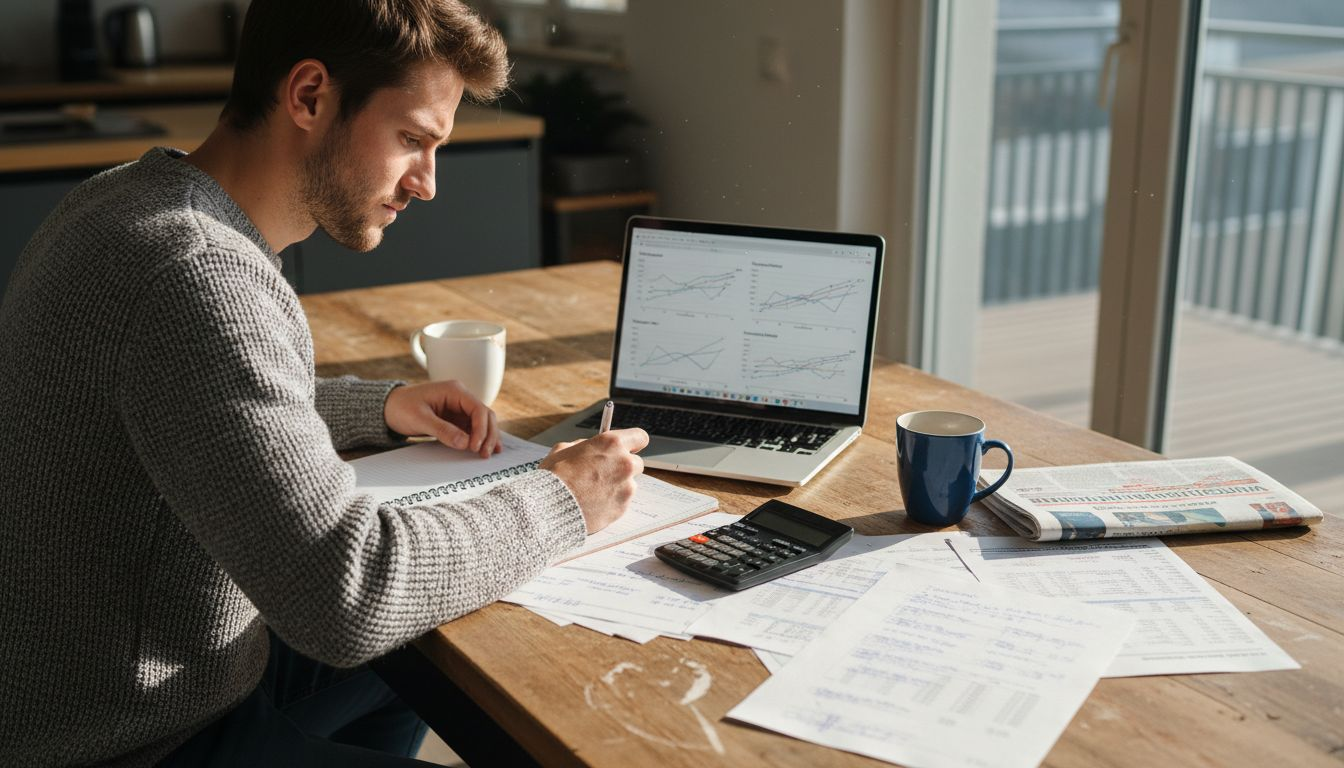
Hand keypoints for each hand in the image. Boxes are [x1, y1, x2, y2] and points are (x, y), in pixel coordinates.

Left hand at [383, 381, 500, 457]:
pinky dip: (479, 439)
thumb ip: (443, 430)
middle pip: (485, 415)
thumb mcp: (420, 419)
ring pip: (482, 423)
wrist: (387, 408)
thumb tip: (465, 443)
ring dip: (487, 438)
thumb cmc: (401, 407)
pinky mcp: (455, 419)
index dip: (481, 429)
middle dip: (489, 435)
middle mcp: (460, 398)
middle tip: (486, 453)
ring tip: (488, 454)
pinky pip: (472, 429)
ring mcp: (459, 408)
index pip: (478, 409)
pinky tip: (483, 449)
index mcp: (454, 391)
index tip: (475, 446)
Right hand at [540, 428, 648, 533]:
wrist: (548, 507)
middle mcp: (624, 463)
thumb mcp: (563, 449)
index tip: (629, 448)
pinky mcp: (623, 507)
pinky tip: (593, 503)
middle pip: (637, 463)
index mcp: (611, 444)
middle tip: (605, 473)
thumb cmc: (554, 476)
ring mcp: (626, 487)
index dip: (634, 443)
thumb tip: (591, 447)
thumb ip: (585, 446)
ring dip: (617, 486)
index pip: (640, 437)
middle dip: (623, 467)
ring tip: (593, 492)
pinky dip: (611, 503)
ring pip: (629, 484)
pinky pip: (621, 502)